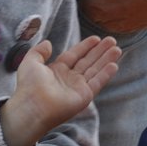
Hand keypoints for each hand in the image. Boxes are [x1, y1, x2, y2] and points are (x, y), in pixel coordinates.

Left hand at [0, 36, 120, 145]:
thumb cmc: (28, 86)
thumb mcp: (30, 62)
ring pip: (95, 70)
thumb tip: (48, 43)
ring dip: (106, 59)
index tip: (96, 38)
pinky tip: (114, 64)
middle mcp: (69, 78)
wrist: (32, 106)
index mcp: (57, 70)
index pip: (75, 55)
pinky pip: (97, 83)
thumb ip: (39, 51)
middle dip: (100, 51)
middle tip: (112, 40)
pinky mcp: (84, 97)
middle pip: (88, 61)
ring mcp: (77, 88)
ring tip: (117, 49)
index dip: (85, 46)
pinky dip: (106, 74)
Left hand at [80, 0, 146, 32]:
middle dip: (98, 1)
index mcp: (95, 6)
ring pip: (107, 20)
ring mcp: (123, 27)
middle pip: (93, 14)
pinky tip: (132, 0)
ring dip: (110, 9)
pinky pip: (122, 22)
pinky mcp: (137, 27)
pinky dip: (123, 13)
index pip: (80, 2)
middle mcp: (106, 22)